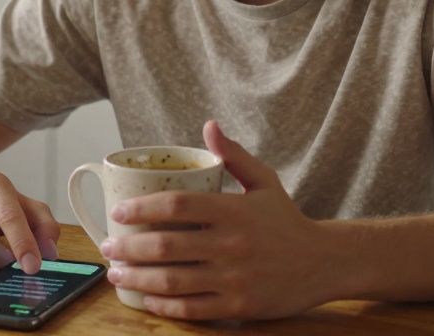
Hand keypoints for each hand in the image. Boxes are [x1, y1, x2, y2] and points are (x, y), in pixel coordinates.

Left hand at [99, 120, 341, 319]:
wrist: (325, 262)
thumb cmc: (287, 220)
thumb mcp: (265, 181)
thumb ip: (234, 155)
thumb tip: (209, 125)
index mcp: (234, 210)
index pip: (176, 205)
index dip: (141, 208)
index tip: (118, 212)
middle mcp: (232, 244)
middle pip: (167, 246)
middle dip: (128, 247)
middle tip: (108, 245)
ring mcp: (235, 278)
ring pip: (173, 281)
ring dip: (137, 278)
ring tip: (116, 272)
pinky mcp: (239, 306)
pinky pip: (192, 308)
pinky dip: (163, 305)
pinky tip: (146, 297)